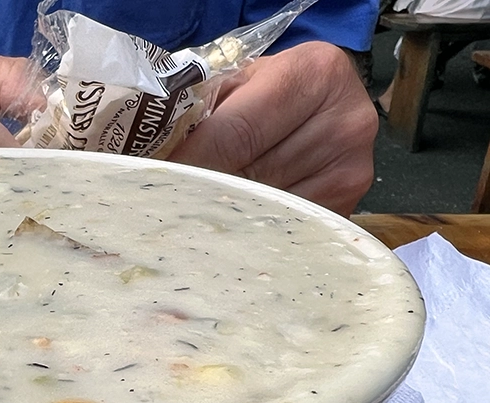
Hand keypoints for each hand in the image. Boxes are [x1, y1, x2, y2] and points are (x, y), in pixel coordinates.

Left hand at [168, 42, 377, 216]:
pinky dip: (254, 225)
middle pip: (252, 175)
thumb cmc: (263, 90)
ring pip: (268, 205)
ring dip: (227, 214)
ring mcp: (353, 167)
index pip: (235, 134)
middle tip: (166, 207)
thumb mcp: (232, 84)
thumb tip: (155, 163)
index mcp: (314, 73)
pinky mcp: (352, 202)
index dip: (191, 163)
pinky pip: (288, 223)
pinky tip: (233, 222)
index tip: (157, 185)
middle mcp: (346, 119)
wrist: (316, 101)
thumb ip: (200, 113)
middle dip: (204, 192)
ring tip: (195, 215)